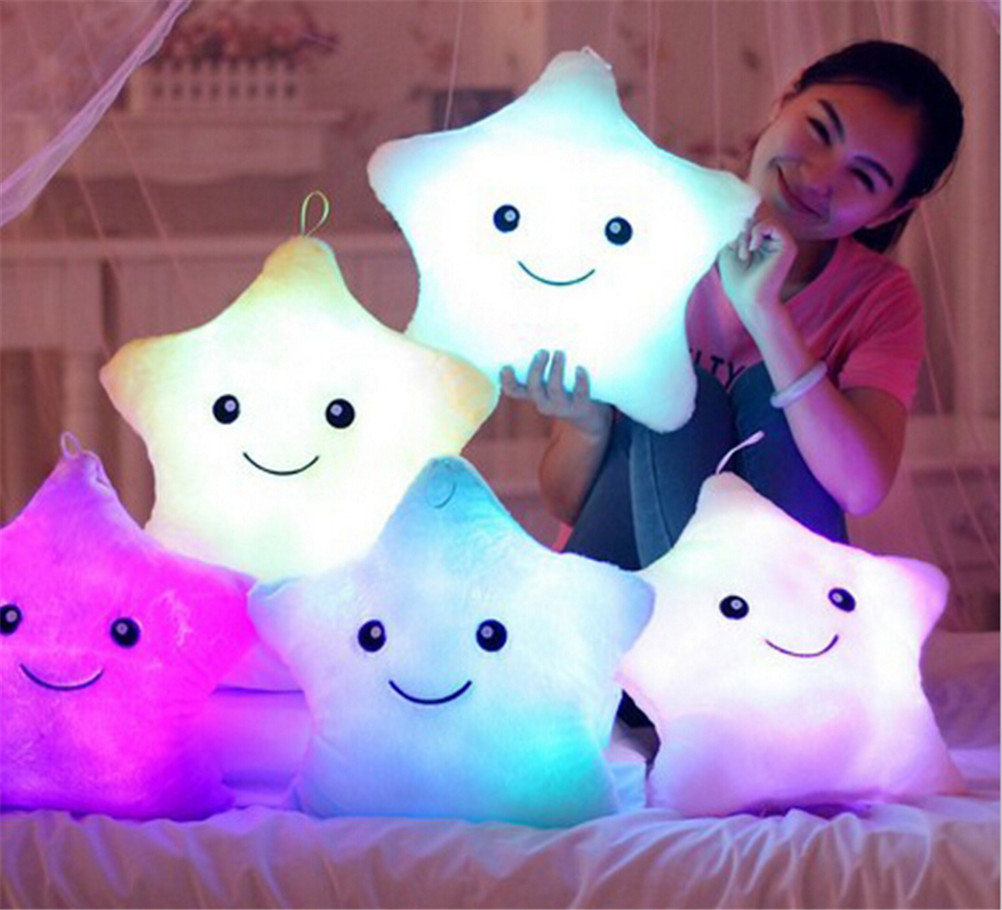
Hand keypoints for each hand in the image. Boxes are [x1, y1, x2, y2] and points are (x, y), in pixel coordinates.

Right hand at [500, 350, 610, 437]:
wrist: (585, 414)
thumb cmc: (564, 389)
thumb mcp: (549, 380)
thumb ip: (542, 364)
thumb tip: (541, 333)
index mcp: (533, 394)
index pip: (513, 391)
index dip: (507, 381)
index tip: (507, 366)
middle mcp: (544, 403)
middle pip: (534, 388)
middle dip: (537, 369)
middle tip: (542, 352)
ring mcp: (562, 407)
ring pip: (555, 389)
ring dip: (556, 370)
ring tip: (560, 353)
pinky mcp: (580, 407)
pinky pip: (580, 394)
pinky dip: (580, 380)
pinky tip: (580, 368)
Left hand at [716, 209, 797, 334]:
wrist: (748, 298)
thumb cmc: (736, 281)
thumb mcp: (729, 251)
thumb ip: (738, 233)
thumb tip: (749, 218)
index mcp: (760, 246)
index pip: (752, 223)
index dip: (740, 229)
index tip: (734, 248)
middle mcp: (772, 244)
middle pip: (757, 221)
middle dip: (743, 233)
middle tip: (739, 253)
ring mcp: (781, 245)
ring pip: (765, 221)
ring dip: (748, 235)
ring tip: (744, 254)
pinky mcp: (788, 246)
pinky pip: (773, 225)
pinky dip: (758, 232)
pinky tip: (752, 248)